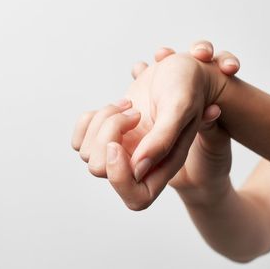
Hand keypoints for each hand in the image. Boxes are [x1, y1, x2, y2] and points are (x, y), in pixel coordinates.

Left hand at [72, 41, 238, 209]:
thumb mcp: (181, 108)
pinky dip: (89, 120)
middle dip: (108, 135)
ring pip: (88, 152)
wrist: (182, 69)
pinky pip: (80, 140)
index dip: (119, 177)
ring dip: (102, 121)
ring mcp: (121, 150)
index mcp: (163, 166)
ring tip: (129, 105)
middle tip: (134, 113)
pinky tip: (115, 107)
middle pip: (101, 170)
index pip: (136, 199)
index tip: (117, 145)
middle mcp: (139, 163)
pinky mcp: (106, 135)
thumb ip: (162, 140)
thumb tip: (138, 168)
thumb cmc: (188, 87)